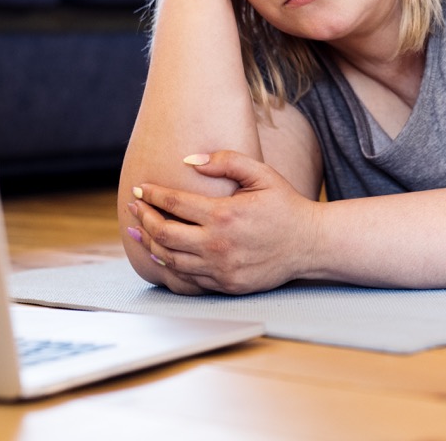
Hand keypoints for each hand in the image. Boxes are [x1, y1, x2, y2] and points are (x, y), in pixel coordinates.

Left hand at [125, 151, 321, 294]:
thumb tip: (189, 160)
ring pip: (170, 258)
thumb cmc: (286, 206)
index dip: (151, 194)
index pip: (174, 202)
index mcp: (224, 214)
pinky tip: (161, 254)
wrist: (310, 245)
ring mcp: (220, 267)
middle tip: (134, 207)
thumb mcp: (262, 174)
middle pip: (163, 233)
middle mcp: (217, 244)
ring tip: (139, 230)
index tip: (139, 188)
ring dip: (149, 243)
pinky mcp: (225, 284)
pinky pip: (187, 278)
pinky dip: (168, 266)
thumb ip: (227, 161)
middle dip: (143, 217)